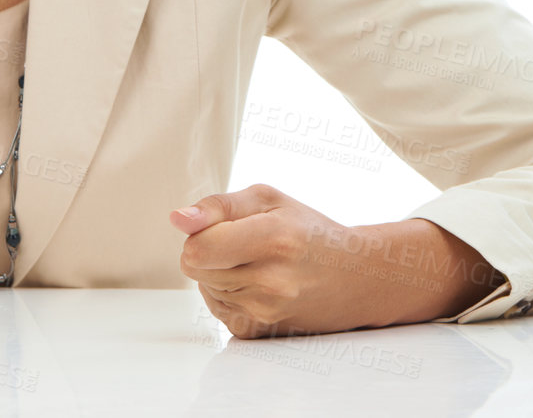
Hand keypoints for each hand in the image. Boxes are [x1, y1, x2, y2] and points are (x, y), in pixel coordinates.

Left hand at [171, 183, 386, 338]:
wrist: (354, 278)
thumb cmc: (309, 231)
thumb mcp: (267, 200)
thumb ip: (217, 207)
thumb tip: (178, 219)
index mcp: (273, 240)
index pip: (197, 248)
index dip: (201, 233)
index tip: (222, 227)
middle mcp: (271, 283)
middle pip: (194, 267)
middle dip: (209, 250)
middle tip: (245, 243)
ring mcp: (266, 313)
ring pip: (203, 286)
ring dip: (218, 273)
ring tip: (256, 263)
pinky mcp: (259, 332)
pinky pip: (216, 308)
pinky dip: (227, 295)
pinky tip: (257, 285)